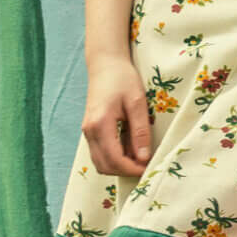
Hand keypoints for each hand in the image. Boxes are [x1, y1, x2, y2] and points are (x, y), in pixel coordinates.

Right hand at [81, 55, 153, 176]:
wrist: (105, 65)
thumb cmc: (123, 79)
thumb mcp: (137, 103)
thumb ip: (140, 131)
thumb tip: (144, 158)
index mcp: (99, 124)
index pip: (113, 159)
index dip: (131, 169)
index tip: (149, 169)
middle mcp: (89, 131)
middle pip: (104, 166)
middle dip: (125, 171)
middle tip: (147, 166)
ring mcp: (87, 132)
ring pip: (100, 162)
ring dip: (119, 166)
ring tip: (140, 159)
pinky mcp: (90, 130)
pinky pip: (100, 153)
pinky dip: (114, 158)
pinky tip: (131, 150)